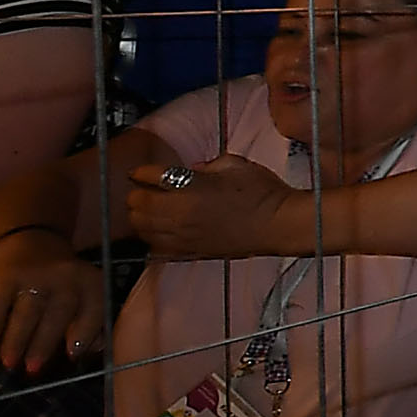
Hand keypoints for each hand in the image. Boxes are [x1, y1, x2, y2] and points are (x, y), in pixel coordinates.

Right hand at [0, 232, 109, 373]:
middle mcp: (66, 276)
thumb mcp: (83, 293)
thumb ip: (90, 322)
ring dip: (16, 342)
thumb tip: (90, 351)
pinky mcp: (5, 275)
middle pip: (57, 315)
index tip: (72, 356)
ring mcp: (35, 274)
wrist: (29, 242)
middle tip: (32, 369)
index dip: (84, 334)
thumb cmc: (60, 282)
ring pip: (26, 313)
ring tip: (9, 362)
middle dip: (43, 346)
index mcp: (91, 282)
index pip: (93, 310)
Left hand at [125, 154, 303, 259]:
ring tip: (147, 210)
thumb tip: (196, 169)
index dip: (142, 172)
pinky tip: (159, 231)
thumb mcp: (236, 165)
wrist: (279, 224)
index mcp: (191, 188)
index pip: (151, 177)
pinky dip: (152, 237)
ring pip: (142, 227)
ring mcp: (184, 235)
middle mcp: (180, 213)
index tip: (140, 172)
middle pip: (138, 204)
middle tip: (143, 190)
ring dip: (140, 217)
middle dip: (137, 194)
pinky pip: (157, 246)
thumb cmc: (263, 193)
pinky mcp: (191, 251)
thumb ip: (209, 164)